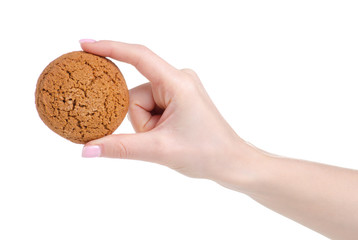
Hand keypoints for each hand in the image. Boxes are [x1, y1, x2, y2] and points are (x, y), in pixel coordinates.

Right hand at [80, 40, 253, 179]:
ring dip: (146, 125)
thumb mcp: (158, 150)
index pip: (138, 57)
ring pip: (141, 104)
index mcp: (177, 83)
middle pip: (135, 94)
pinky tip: (167, 135)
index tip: (84, 46)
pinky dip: (151, 123)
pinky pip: (151, 106)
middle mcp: (178, 79)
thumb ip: (120, 147)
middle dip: (139, 121)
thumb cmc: (205, 153)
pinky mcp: (177, 98)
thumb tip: (86, 149)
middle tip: (157, 138)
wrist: (230, 162)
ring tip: (166, 139)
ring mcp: (178, 88)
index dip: (110, 48)